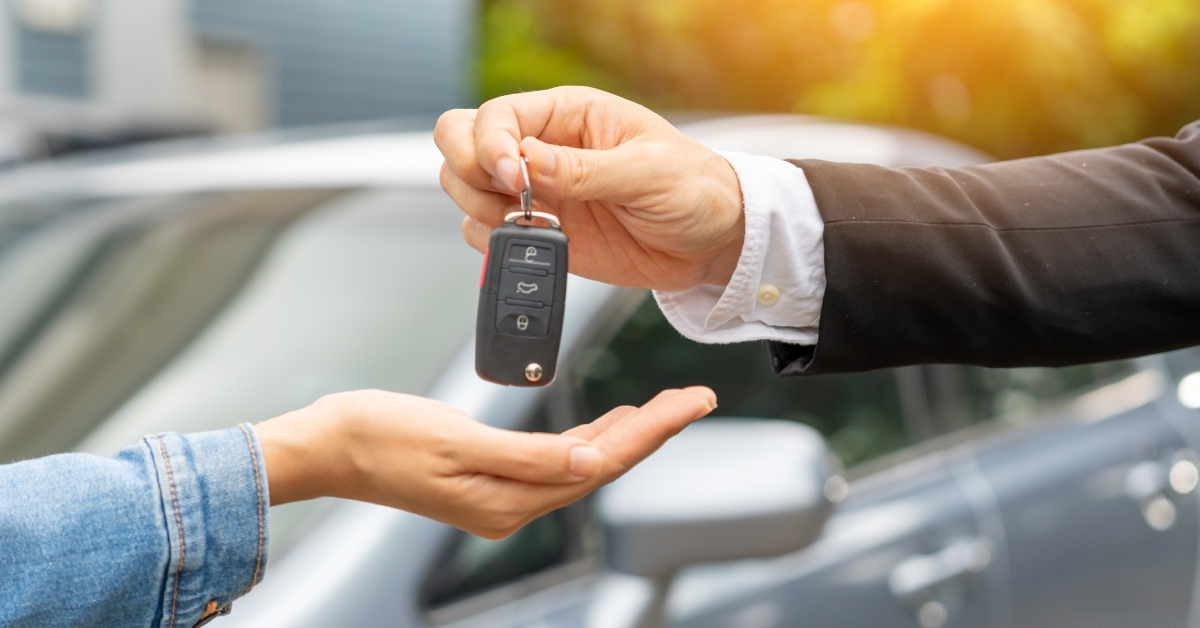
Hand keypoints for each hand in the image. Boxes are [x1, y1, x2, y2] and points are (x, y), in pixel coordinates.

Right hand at [255, 387, 716, 538]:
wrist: (328, 445)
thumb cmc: (380, 436)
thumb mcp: (455, 440)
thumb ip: (527, 457)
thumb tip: (590, 464)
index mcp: (508, 500)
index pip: (601, 463)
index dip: (652, 431)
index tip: (690, 403)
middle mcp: (511, 505)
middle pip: (601, 464)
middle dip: (652, 430)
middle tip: (694, 398)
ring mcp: (500, 493)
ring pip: (582, 462)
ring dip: (625, 433)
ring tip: (665, 406)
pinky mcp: (488, 477)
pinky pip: (554, 459)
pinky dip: (587, 438)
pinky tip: (605, 424)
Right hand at [435, 86, 744, 291]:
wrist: (712, 241)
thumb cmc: (693, 188)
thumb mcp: (647, 172)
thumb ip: (584, 170)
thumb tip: (527, 160)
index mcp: (567, 115)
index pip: (496, 116)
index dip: (490, 145)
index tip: (514, 177)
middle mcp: (542, 149)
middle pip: (461, 143)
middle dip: (469, 172)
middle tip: (508, 199)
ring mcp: (535, 192)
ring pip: (464, 188)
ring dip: (480, 209)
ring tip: (529, 223)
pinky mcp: (540, 232)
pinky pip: (485, 234)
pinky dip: (495, 244)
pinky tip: (536, 242)